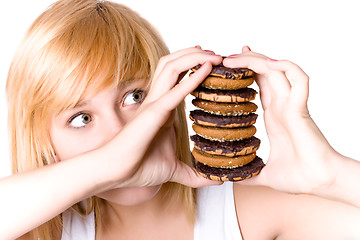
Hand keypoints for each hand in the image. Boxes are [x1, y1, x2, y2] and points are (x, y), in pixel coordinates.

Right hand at [96, 47, 222, 190]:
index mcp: (163, 109)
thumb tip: (215, 181)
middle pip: (173, 64)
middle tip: (216, 54)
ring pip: (171, 67)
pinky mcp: (153, 113)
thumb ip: (194, 174)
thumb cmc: (139, 167)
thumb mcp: (175, 169)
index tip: (214, 64)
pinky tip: (207, 68)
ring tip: (213, 55)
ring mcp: (154, 104)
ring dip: (193, 57)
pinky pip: (174, 90)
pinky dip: (192, 77)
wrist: (116, 172)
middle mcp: (158, 100)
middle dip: (195, 53)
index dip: (194, 66)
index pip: (178, 78)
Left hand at [223, 47, 339, 193]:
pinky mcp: (301, 109)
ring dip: (256, 60)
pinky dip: (287, 67)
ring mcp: (291, 105)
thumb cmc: (299, 177)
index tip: (228, 66)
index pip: (258, 85)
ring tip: (235, 56)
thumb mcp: (264, 173)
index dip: (245, 72)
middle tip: (225, 57)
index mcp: (273, 116)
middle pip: (264, 72)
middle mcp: (281, 106)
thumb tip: (231, 178)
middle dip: (245, 60)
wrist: (319, 183)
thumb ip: (248, 172)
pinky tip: (270, 64)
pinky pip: (299, 81)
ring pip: (276, 70)